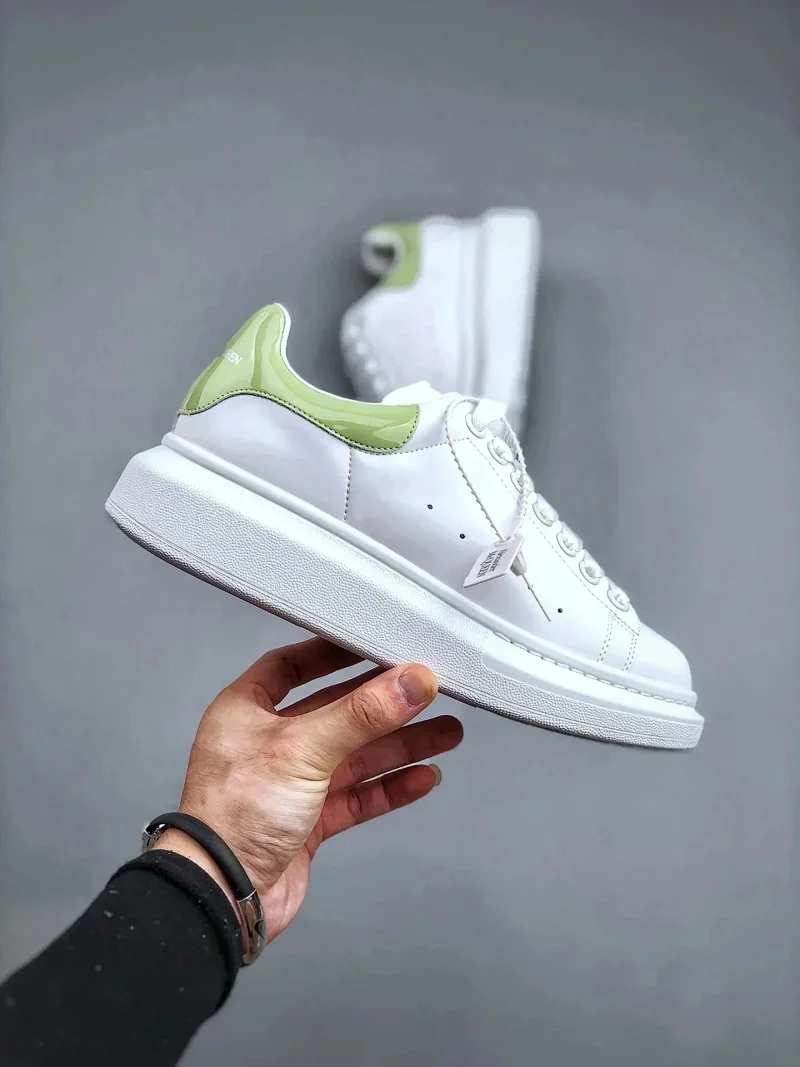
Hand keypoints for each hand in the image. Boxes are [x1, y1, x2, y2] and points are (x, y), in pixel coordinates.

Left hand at [154, 637, 462, 940]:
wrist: (223, 897)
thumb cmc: (237, 814)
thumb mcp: (303, 748)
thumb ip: (362, 713)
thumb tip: (412, 680)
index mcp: (247, 710)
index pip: (293, 665)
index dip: (333, 652)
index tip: (374, 644)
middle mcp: (268, 743)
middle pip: (337, 711)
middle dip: (385, 705)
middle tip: (430, 692)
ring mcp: (290, 784)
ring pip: (354, 756)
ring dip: (400, 746)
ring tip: (446, 734)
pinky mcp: (309, 822)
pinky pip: (357, 796)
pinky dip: (390, 786)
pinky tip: (423, 778)